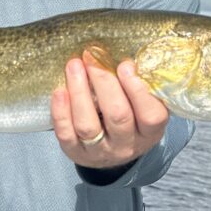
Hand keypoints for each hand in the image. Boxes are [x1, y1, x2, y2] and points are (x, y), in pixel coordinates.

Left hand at [51, 54, 167, 168]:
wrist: (112, 152)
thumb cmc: (130, 118)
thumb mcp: (143, 106)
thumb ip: (139, 86)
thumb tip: (123, 57)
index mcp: (149, 132)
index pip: (150, 115)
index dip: (138, 90)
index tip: (124, 65)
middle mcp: (126, 145)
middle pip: (117, 116)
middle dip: (104, 82)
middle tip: (92, 57)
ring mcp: (100, 151)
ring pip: (88, 125)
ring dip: (79, 92)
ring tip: (74, 66)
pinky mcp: (76, 153)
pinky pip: (66, 134)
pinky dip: (61, 112)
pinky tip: (60, 91)